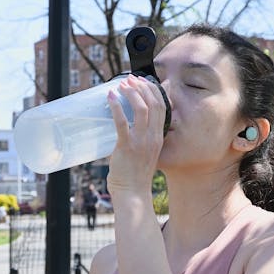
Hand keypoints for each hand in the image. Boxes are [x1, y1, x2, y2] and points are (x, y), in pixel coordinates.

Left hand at [107, 75, 166, 196]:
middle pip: (154, 103)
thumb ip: (143, 138)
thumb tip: (130, 124)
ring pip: (142, 109)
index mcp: (159, 137)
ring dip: (131, 93)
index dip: (155, 90)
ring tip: (121, 85)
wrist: (132, 193)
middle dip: (142, 87)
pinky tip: (110, 98)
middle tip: (130, 79)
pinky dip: (116, 107)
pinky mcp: (127, 147)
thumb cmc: (135, 174)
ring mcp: (141, 142)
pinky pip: (123, 122)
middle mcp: (153, 137)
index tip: (144, 81)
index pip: (163, 107)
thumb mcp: (146, 152)